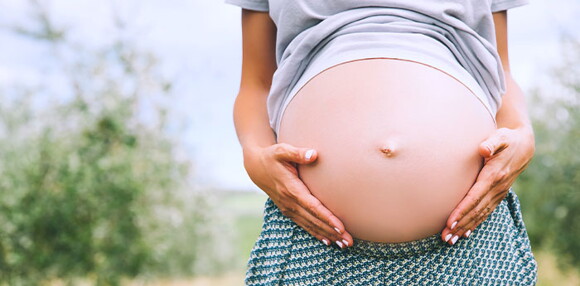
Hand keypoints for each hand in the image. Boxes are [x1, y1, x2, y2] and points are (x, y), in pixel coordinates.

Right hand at [243, 143, 352, 247]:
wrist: (256, 167)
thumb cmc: (272, 156)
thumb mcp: (281, 151)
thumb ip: (297, 153)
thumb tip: (313, 154)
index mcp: (291, 189)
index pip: (312, 206)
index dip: (327, 217)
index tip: (340, 226)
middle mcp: (289, 202)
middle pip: (314, 220)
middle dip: (332, 232)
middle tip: (349, 241)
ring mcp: (288, 208)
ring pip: (310, 225)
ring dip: (327, 235)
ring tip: (344, 244)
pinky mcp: (288, 211)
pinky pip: (304, 225)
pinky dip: (316, 233)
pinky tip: (328, 241)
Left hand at [441, 126, 534, 244]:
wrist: (524, 146)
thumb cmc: (507, 140)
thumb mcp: (501, 137)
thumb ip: (492, 143)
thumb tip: (483, 148)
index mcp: (493, 176)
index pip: (474, 197)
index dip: (462, 211)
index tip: (450, 222)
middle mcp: (496, 189)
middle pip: (475, 211)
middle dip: (460, 225)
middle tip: (445, 237)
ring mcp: (498, 194)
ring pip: (480, 215)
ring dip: (465, 228)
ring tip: (450, 240)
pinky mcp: (498, 196)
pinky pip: (485, 213)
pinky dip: (475, 224)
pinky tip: (465, 234)